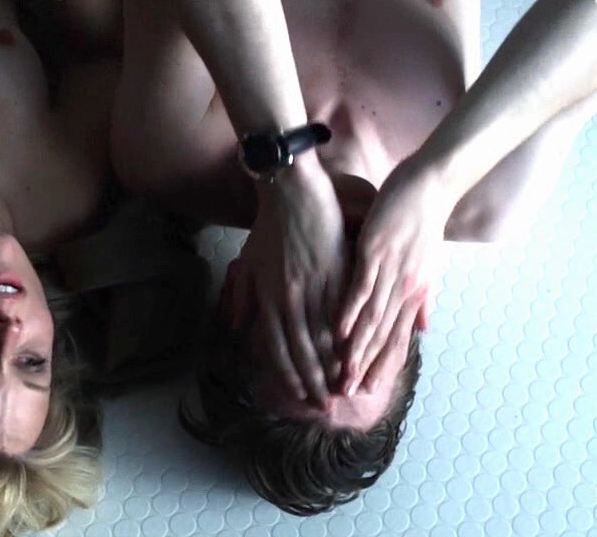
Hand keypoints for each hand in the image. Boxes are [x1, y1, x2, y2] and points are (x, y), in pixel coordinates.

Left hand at [225, 154, 345, 406]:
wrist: (292, 191)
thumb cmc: (269, 227)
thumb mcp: (250, 263)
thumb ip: (245, 298)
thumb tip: (237, 328)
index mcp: (268, 298)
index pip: (278, 348)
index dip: (289, 375)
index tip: (301, 396)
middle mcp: (289, 297)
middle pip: (302, 349)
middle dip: (314, 380)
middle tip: (326, 404)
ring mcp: (314, 285)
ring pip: (324, 334)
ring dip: (333, 364)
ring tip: (344, 385)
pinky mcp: (336, 271)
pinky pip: (342, 309)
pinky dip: (349, 334)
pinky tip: (358, 351)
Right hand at [336, 160, 449, 395]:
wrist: (430, 185)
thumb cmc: (424, 222)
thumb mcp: (429, 264)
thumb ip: (423, 298)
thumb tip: (423, 328)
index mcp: (415, 292)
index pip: (398, 338)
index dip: (382, 364)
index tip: (365, 388)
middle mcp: (406, 288)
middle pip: (383, 336)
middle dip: (364, 366)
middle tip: (346, 392)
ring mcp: (391, 271)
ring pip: (372, 318)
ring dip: (355, 348)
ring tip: (340, 371)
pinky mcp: (376, 252)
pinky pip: (361, 288)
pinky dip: (350, 311)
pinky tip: (336, 330)